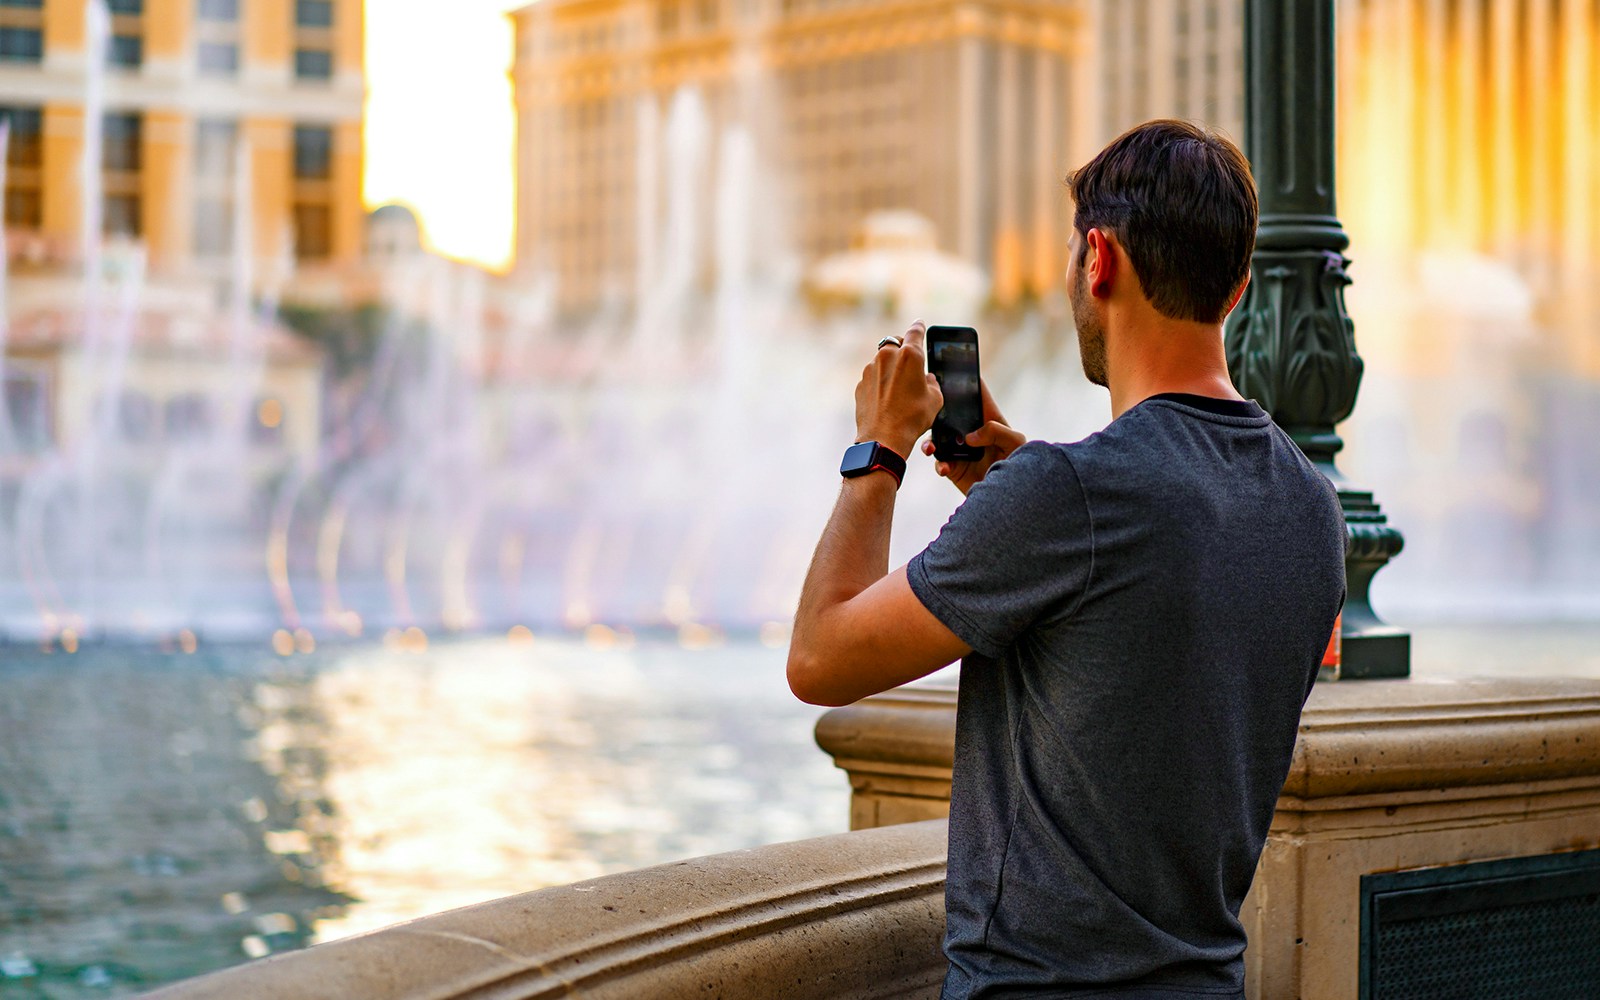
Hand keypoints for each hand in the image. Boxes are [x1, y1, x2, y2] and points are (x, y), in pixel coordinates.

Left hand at [854, 321, 942, 458]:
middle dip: (902, 348)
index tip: (919, 324)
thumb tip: (927, 379)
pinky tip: (887, 400)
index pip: (915, 332)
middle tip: (910, 363)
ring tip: (899, 390)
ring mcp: (870, 369)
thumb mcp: (935, 399)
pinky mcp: (860, 383)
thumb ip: (932, 383)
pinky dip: (880, 383)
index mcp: (910, 356)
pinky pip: (873, 377)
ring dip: (890, 368)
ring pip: (882, 360)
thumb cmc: (912, 418)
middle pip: (895, 342)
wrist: (883, 438)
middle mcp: (887, 356)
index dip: (919, 327)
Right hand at [919, 379, 1024, 494]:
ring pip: (938, 438)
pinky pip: (939, 462)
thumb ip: (996, 431)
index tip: (953, 368)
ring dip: (931, 441)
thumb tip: (969, 437)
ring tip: (931, 449)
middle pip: (950, 414)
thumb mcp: (1016, 443)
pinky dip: (939, 464)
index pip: (978, 394)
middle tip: (928, 409)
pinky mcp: (954, 468)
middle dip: (937, 411)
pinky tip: (945, 468)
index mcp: (989, 419)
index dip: (966, 380)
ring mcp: (961, 450)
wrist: (1011, 499)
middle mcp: (972, 432)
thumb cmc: (1021, 467)